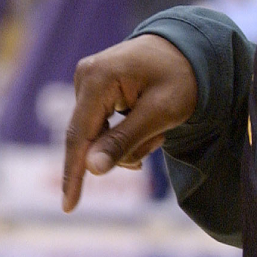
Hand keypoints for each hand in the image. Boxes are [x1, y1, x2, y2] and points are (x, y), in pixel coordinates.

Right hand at [61, 33, 197, 211]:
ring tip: (156, 128)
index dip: (73, 174)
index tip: (68, 207)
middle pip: (89, 139)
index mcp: (98, 78)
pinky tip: (145, 124)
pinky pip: (100, 127)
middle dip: (122, 151)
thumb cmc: (181, 77)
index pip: (79, 135)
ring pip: (96, 137)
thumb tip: (92, 169)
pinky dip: (123, 134)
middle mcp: (85, 77)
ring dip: (127, 144)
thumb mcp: (161, 112)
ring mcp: (87, 81)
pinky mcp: (93, 89)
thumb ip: (125, 140)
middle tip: (158, 139)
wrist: (189, 48)